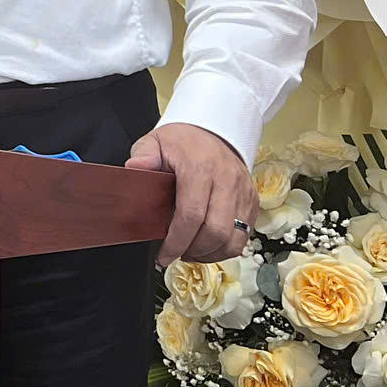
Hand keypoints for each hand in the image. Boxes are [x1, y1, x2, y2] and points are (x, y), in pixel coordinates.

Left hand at [128, 122, 251, 265]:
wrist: (213, 131)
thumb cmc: (182, 142)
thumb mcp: (155, 141)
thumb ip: (143, 155)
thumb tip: (134, 169)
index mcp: (200, 168)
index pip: (192, 214)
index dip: (177, 241)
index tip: (164, 255)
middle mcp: (227, 181)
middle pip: (216, 231)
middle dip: (195, 251)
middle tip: (177, 254)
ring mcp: (243, 192)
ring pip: (235, 238)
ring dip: (212, 253)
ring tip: (192, 252)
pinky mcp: (252, 200)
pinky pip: (246, 234)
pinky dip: (227, 247)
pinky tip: (209, 246)